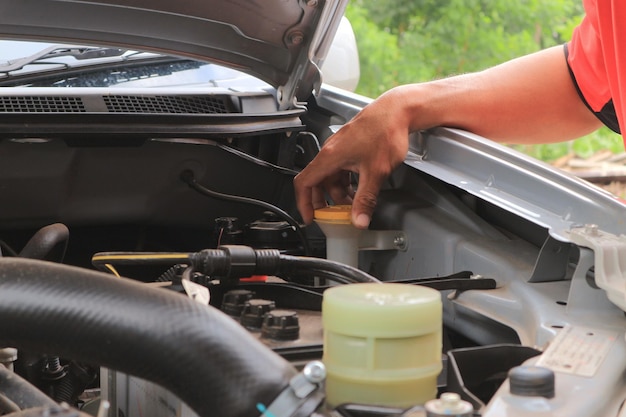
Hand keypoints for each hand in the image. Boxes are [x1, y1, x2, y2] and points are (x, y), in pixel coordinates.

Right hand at [294, 88, 410, 228]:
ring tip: (352, 205)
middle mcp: (331, 151)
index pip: (304, 183)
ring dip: (338, 193)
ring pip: (331, 177)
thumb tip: (359, 220)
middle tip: (333, 216)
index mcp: (330, 156)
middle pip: (317, 182)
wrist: (398, 111)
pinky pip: (341, 169)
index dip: (304, 203)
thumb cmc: (385, 131)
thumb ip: (365, 199)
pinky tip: (359, 189)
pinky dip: (346, 183)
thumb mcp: (375, 172)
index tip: (310, 217)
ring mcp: (340, 148)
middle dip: (324, 202)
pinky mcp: (350, 147)